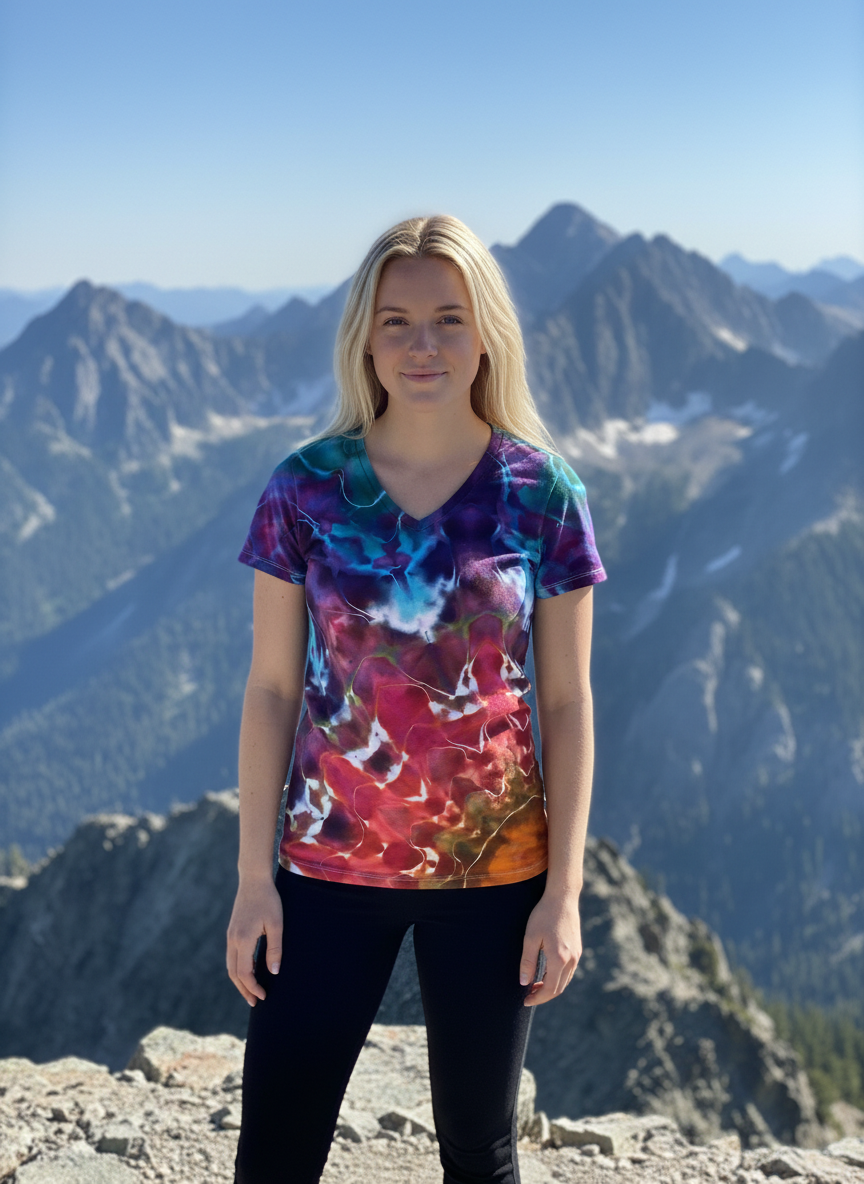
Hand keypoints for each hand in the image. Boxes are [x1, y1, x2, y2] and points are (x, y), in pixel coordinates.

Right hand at [226, 877, 282, 1005]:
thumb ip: (275, 949)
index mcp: (243, 940)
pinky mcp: (232, 932)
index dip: (253, 988)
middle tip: (255, 1002)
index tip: (263, 996)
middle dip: (244, 990)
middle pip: (234, 973)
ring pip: (230, 966)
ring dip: (239, 981)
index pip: (244, 973)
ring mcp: (230, 936)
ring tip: (251, 991)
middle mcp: (233, 940)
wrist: (253, 880)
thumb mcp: (276, 924)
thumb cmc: (268, 900)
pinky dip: (238, 969)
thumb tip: (274, 972)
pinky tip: (249, 971)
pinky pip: (232, 956)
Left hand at [519, 890, 581, 1006]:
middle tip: (528, 996)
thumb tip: (524, 983)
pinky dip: (558, 979)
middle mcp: (571, 960)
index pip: (550, 989)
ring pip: (565, 981)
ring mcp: (576, 956)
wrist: (562, 898)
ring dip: (551, 988)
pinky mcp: (578, 950)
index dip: (537, 998)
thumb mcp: (530, 937)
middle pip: (559, 988)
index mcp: (559, 959)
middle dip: (543, 995)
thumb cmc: (543, 915)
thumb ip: (527, 962)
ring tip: (535, 986)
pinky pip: (569, 972)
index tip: (525, 1000)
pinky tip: (546, 974)